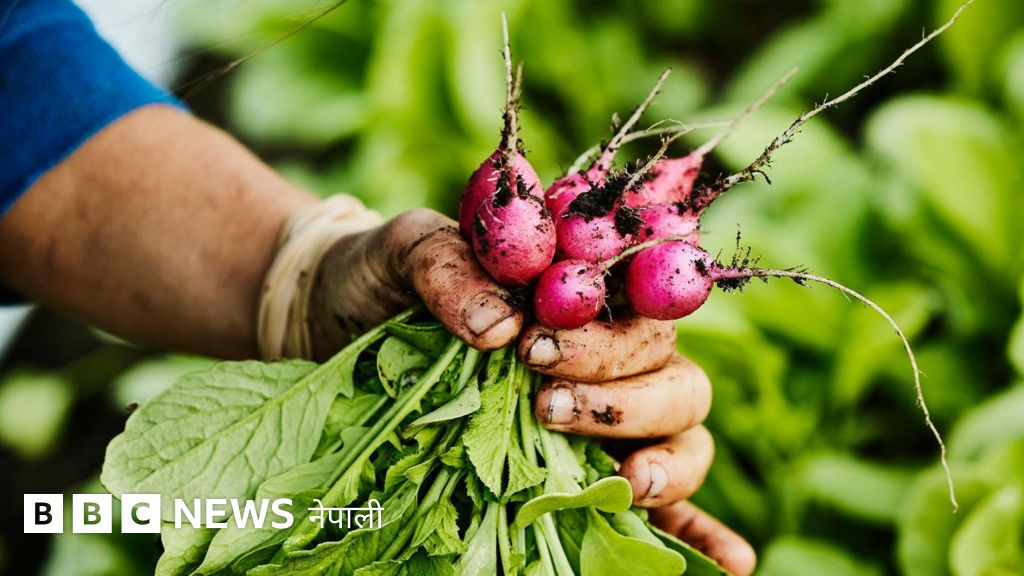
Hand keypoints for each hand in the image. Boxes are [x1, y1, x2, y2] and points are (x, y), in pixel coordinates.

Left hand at [313, 206, 754, 573]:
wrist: (336, 318)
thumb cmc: (379, 276)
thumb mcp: (402, 253)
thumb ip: (449, 269)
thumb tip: (500, 327)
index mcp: (574, 288)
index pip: (638, 300)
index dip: (608, 330)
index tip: (538, 347)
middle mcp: (603, 350)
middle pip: (670, 370)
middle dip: (620, 396)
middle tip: (543, 403)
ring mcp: (600, 411)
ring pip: (683, 427)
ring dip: (666, 455)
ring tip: (623, 480)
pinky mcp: (579, 465)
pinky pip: (665, 499)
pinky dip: (699, 525)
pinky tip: (733, 562)